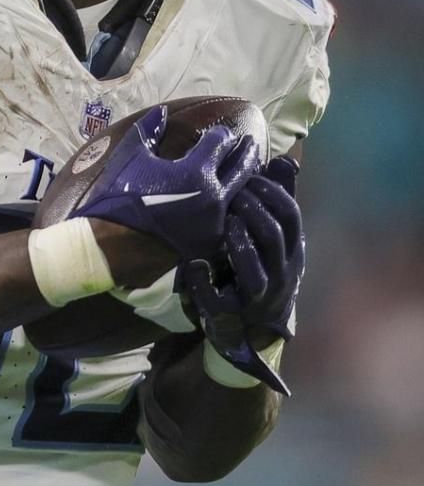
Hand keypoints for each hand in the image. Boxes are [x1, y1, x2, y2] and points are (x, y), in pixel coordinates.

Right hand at [73, 105, 262, 269]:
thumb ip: (148, 130)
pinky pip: (235, 218)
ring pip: (244, 194)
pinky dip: (238, 205)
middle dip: (246, 152)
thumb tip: (162, 111)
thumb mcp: (129, 158)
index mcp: (195, 171)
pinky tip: (236, 201)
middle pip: (242, 166)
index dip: (221, 134)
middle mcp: (214, 195)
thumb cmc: (120, 198)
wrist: (113, 247)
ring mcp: (217, 221)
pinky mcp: (214, 242)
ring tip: (248, 170)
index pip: (220, 143)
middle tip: (249, 143)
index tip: (220, 132)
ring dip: (247, 179)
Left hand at [180, 155, 302, 392]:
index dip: (272, 192)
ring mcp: (259, 295)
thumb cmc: (263, 266)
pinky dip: (205, 282)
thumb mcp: (274, 237)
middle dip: (254, 211)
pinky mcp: (233, 313)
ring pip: (255, 271)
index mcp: (292, 249)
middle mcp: (281, 272)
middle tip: (232, 193)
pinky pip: (220, 299)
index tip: (250, 175)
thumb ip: (278, 200)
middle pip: (274, 237)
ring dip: (239, 243)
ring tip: (224, 221)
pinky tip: (195, 264)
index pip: (291, 215)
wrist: (253, 325)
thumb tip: (287, 160)